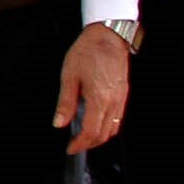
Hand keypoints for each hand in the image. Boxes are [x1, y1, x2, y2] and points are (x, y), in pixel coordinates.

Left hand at [53, 23, 132, 154]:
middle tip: (75, 144)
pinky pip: (118, 118)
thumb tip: (59, 123)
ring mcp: (121, 98)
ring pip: (113, 128)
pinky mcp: (124, 94)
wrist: (108, 36)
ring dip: (99, 137)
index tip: (70, 148)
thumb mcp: (69, 76)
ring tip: (85, 136)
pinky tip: (97, 122)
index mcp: (99, 99)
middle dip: (89, 144)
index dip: (80, 144)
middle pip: (104, 134)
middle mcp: (113, 102)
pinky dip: (108, 126)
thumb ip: (65, 102)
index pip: (91, 132)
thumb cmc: (88, 51)